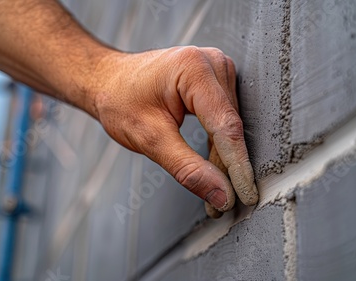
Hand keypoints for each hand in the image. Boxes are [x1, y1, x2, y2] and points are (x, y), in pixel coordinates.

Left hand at [90, 46, 257, 213]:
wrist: (109, 81)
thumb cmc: (120, 101)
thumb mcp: (149, 139)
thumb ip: (187, 168)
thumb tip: (221, 195)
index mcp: (194, 69)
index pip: (226, 126)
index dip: (238, 166)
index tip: (246, 196)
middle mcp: (212, 63)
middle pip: (230, 127)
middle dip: (228, 168)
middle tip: (219, 205)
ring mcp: (217, 68)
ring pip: (230, 125)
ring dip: (225, 159)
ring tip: (216, 191)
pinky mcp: (216, 79)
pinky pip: (225, 118)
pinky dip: (219, 144)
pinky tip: (213, 167)